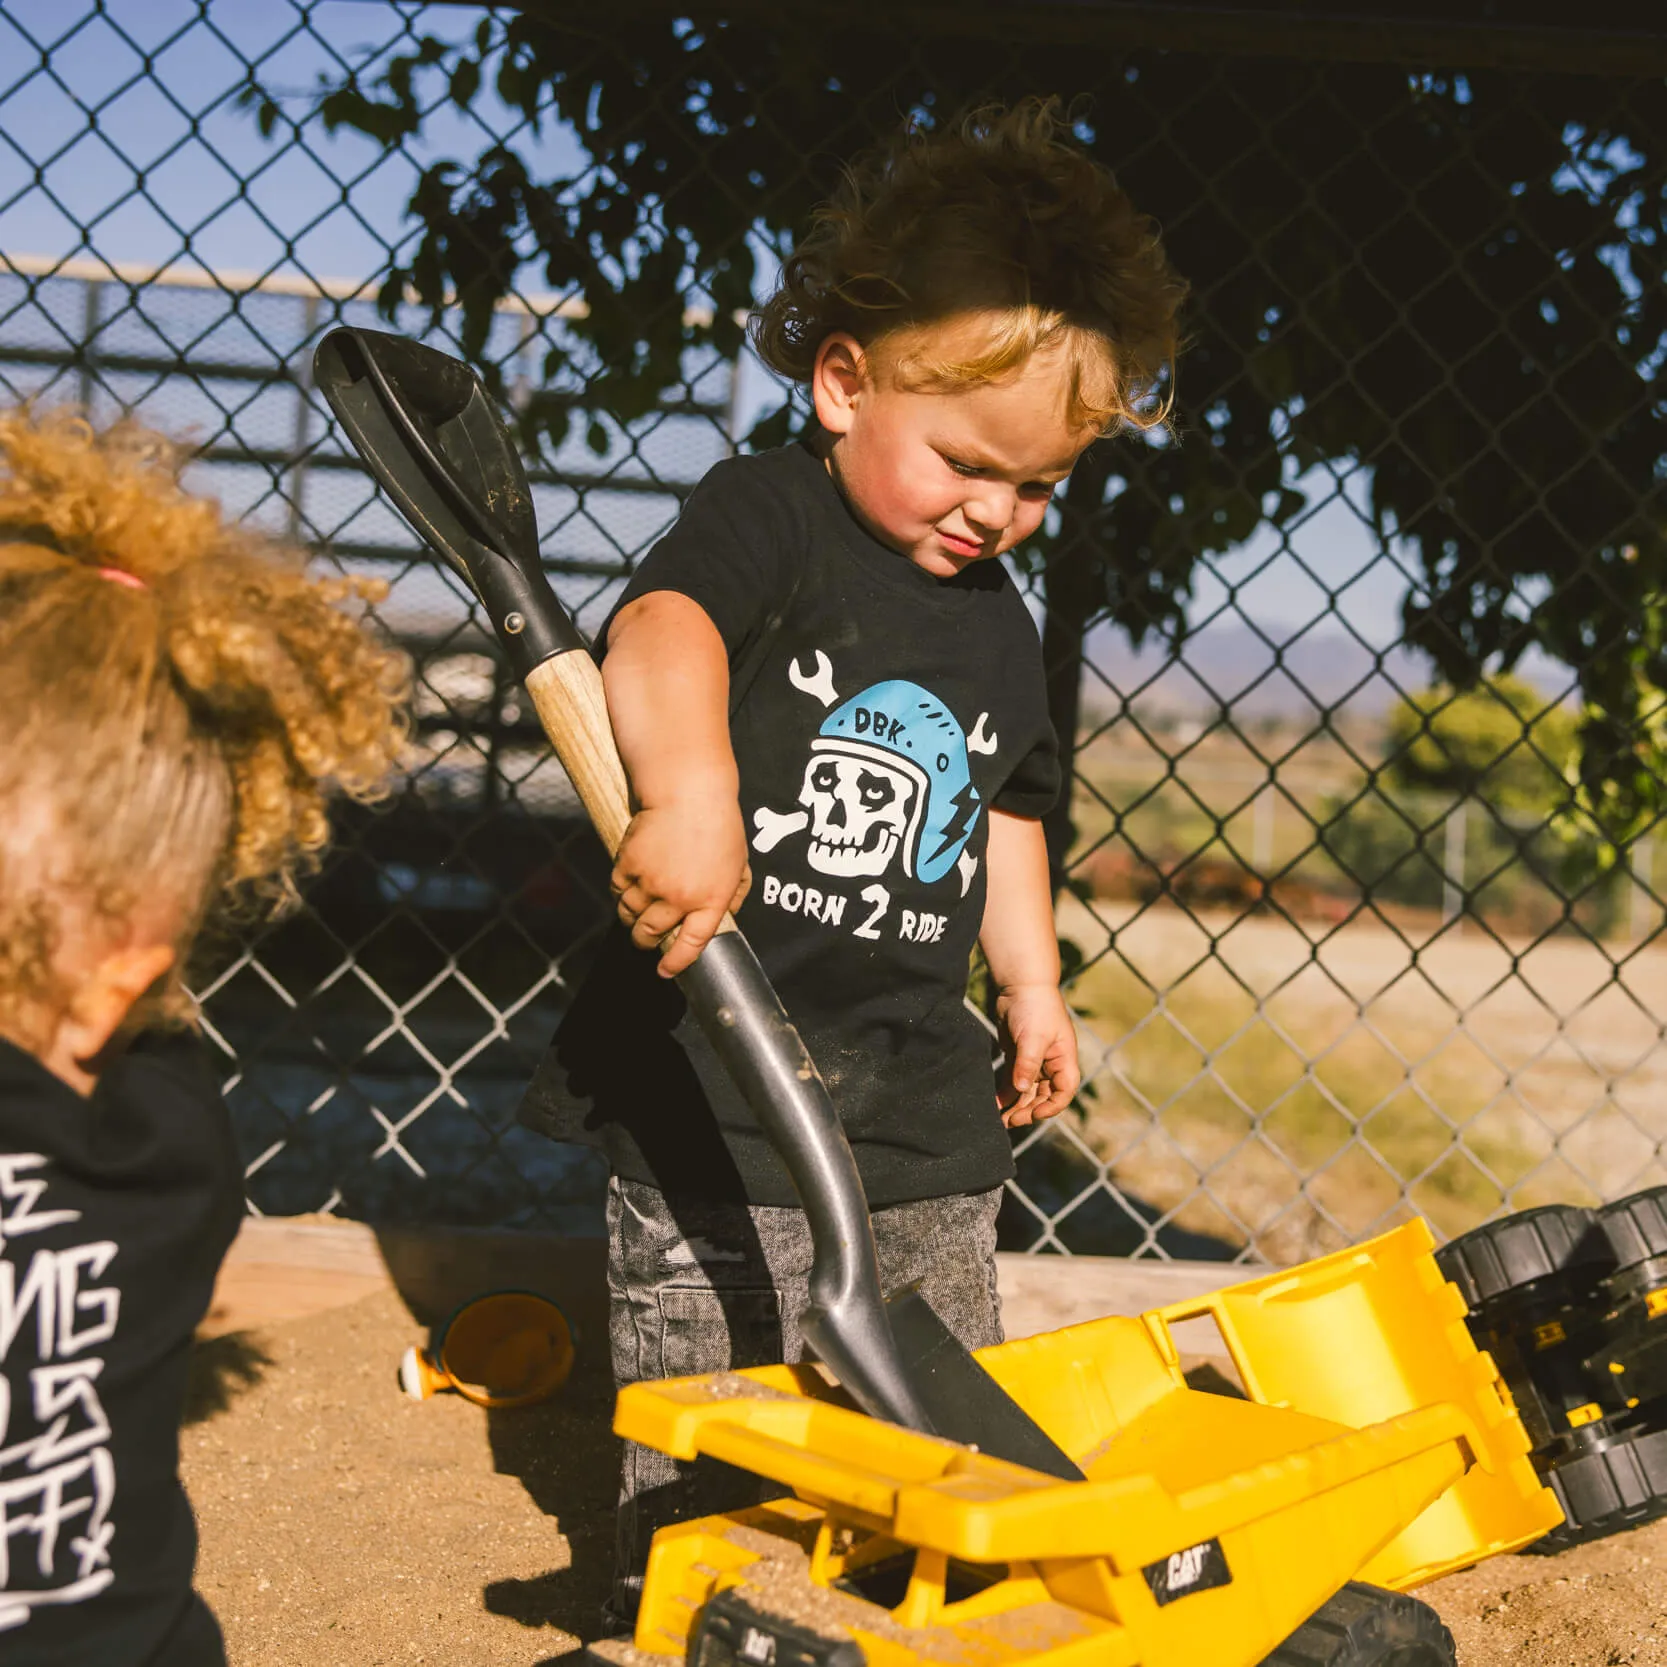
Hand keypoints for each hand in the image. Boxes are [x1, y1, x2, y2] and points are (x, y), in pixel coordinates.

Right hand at [611, 793, 750, 977]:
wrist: (689, 792)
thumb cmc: (720, 825)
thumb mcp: (740, 863)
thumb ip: (733, 893)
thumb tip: (725, 914)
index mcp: (711, 900)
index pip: (691, 944)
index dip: (676, 962)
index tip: (665, 970)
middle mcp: (680, 897)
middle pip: (651, 934)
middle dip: (645, 942)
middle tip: (645, 938)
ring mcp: (652, 882)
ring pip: (630, 915)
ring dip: (630, 919)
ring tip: (636, 912)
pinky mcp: (629, 865)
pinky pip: (618, 889)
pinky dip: (621, 890)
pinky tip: (629, 883)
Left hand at [994, 983, 1080, 1127]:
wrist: (1020, 985)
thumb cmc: (1035, 1008)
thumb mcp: (1033, 1037)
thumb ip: (1027, 1064)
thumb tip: (1022, 1090)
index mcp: (1064, 1060)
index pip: (1064, 1092)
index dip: (1051, 1107)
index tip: (1033, 1114)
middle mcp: (1051, 1064)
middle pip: (1044, 1096)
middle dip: (1029, 1110)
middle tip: (1009, 1122)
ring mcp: (1034, 1061)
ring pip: (1028, 1091)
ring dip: (1016, 1105)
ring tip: (1000, 1120)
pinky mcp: (1018, 1056)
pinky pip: (1014, 1080)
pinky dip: (1006, 1092)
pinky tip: (996, 1103)